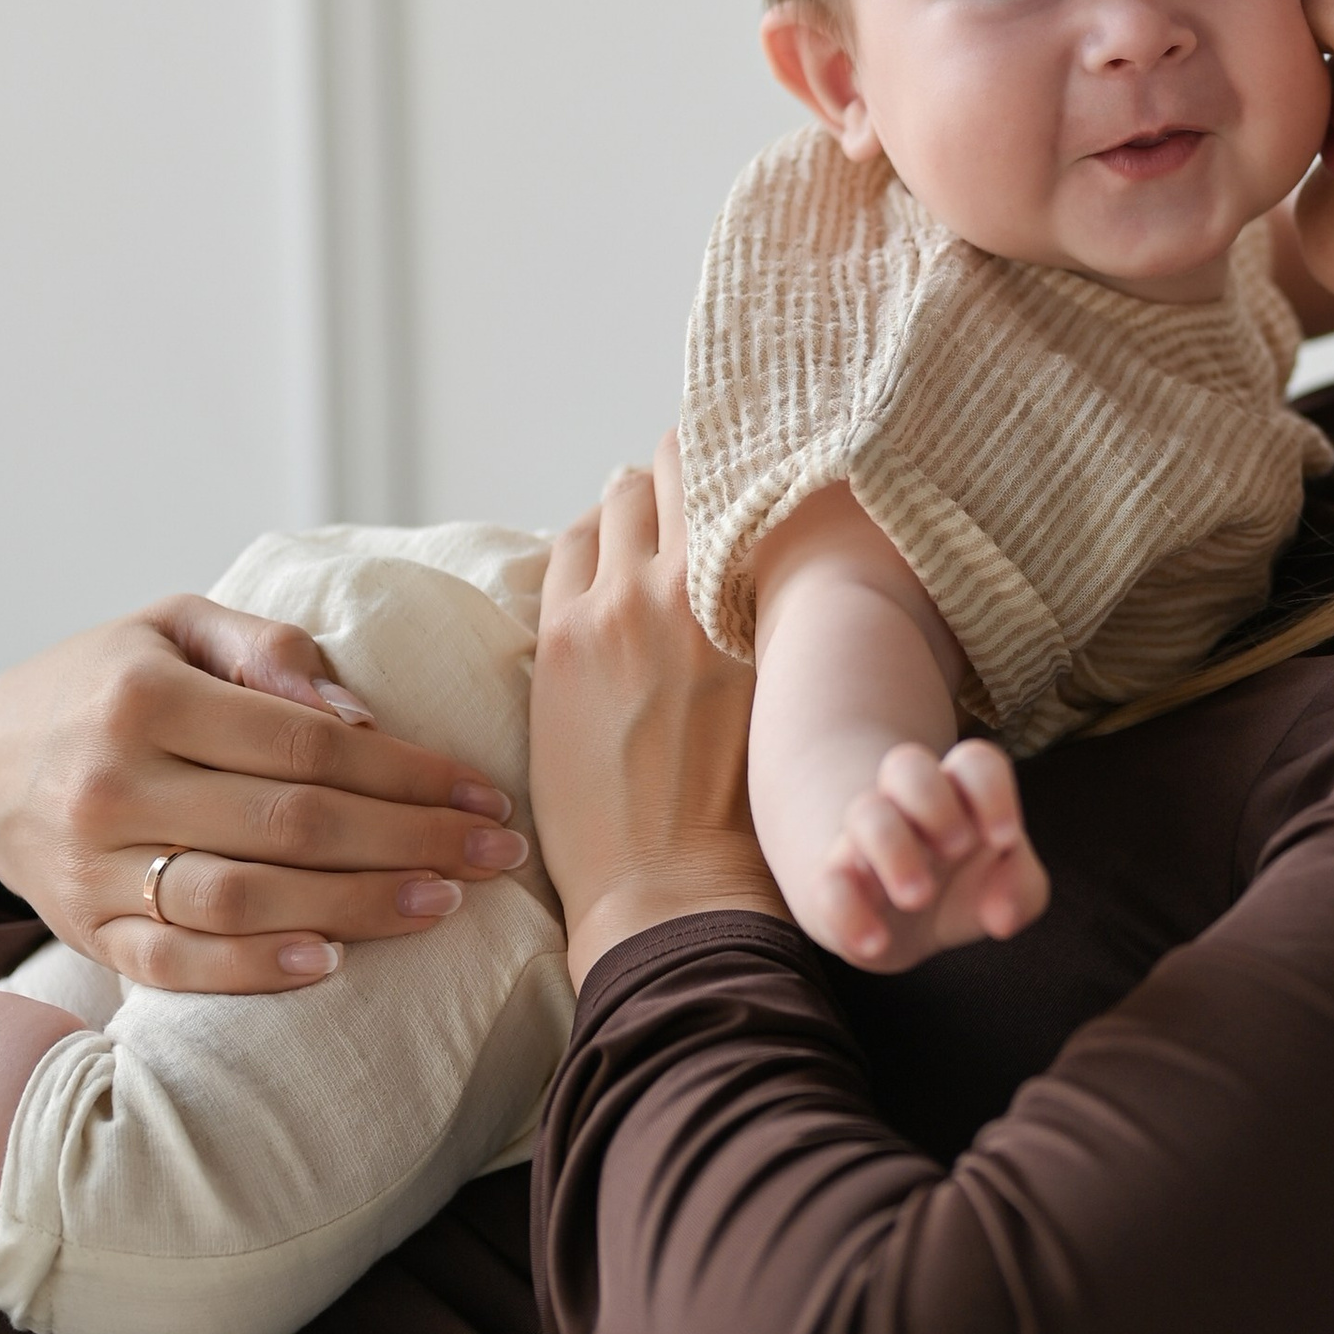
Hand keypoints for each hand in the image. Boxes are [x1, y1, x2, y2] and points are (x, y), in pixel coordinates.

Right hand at [0, 595, 531, 992]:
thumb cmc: (111, 679)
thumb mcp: (176, 626)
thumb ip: (267, 651)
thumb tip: (358, 715)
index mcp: (147, 700)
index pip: (307, 746)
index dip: (408, 773)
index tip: (484, 793)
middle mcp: (119, 787)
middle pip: (292, 825)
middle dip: (411, 842)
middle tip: (496, 854)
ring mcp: (99, 870)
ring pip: (243, 900)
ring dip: (355, 907)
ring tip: (442, 903)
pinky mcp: (89, 932)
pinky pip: (177, 964)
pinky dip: (253, 971)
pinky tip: (329, 962)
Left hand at [533, 436, 777, 991]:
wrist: (672, 883)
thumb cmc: (744, 802)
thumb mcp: (776, 685)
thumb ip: (757, 606)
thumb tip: (749, 552)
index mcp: (734, 592)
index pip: (714, 472)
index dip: (716, 453)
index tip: (723, 450)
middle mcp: (668, 584)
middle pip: (655, 476)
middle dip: (668, 474)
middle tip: (682, 486)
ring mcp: (604, 611)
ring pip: (606, 509)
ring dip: (623, 508)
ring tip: (640, 529)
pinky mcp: (557, 646)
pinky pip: (564, 557)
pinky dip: (584, 547)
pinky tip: (598, 565)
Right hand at [811, 739, 1049, 972]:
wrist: (891, 924)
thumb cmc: (960, 888)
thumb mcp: (1006, 890)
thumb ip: (1021, 893)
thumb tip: (1001, 917)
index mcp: (958, 796)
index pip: (973, 763)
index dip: (991, 791)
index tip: (1005, 839)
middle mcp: (907, 809)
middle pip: (907, 765)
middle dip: (934, 802)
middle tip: (957, 849)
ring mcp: (864, 842)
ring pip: (866, 814)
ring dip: (894, 850)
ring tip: (919, 898)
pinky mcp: (833, 886)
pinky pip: (826, 884)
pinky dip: (848, 913)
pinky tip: (876, 942)